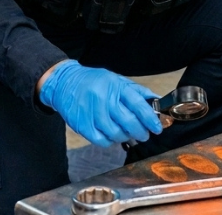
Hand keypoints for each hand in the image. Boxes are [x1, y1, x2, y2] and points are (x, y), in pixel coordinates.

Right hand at [38, 60, 162, 146]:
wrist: (64, 82)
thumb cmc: (92, 81)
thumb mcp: (116, 79)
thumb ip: (136, 91)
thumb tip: (156, 101)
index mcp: (115, 86)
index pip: (138, 104)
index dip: (150, 118)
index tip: (157, 127)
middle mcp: (104, 99)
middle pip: (128, 122)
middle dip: (141, 132)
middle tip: (144, 135)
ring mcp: (92, 113)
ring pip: (116, 134)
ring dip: (125, 137)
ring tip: (127, 134)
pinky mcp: (82, 125)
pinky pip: (102, 141)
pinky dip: (110, 141)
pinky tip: (112, 135)